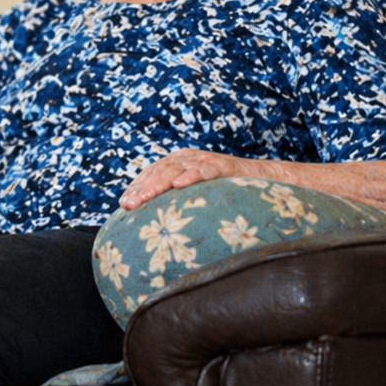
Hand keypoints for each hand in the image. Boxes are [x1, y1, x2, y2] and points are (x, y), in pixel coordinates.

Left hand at [120, 149, 277, 209]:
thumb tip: (149, 227)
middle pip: (159, 171)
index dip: (136, 188)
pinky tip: (180, 184)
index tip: (124, 205)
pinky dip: (192, 175)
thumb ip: (175, 203)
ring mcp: (203, 160)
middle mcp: (186, 159)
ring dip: (160, 183)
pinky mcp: (222, 165)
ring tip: (147, 196)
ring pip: (176, 169)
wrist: (261, 179)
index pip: (150, 174)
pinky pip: (205, 170)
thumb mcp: (195, 196)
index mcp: (174, 164)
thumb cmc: (224, 192)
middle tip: (131, 204)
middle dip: (143, 188)